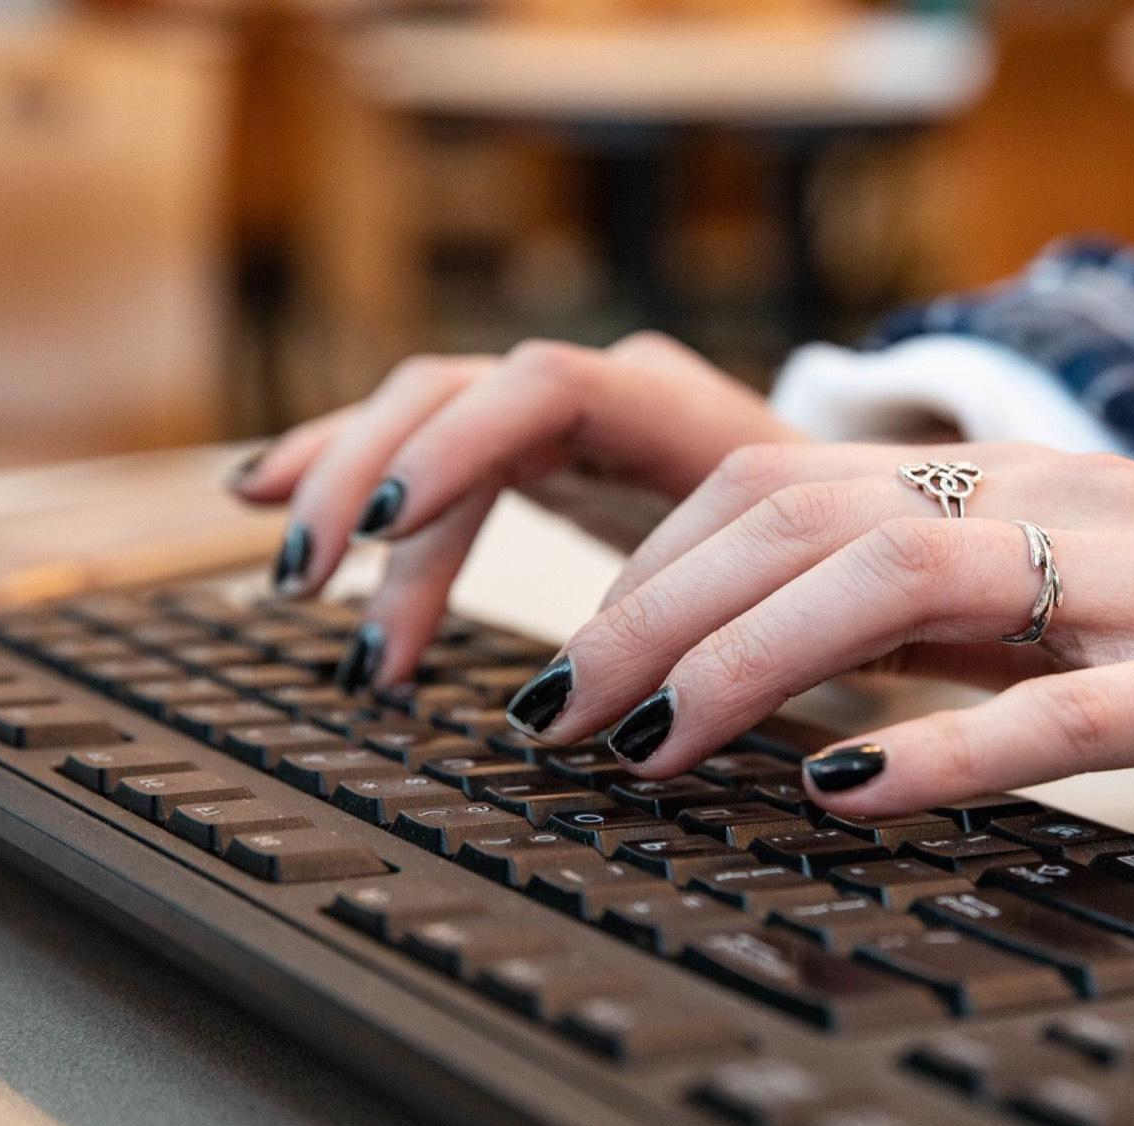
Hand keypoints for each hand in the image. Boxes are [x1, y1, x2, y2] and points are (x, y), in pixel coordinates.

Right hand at [232, 333, 806, 684]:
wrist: (868, 523)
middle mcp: (609, 391)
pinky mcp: (537, 449)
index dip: (455, 454)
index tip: (388, 535)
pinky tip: (266, 493)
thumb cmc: (845, 571)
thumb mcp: (811, 596)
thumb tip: (646, 726)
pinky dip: (348, 470)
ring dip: (344, 490)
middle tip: (317, 593)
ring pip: (421, 414)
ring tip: (294, 579)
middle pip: (452, 397)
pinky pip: (423, 442)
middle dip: (371, 490)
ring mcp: (565, 414)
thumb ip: (737, 632)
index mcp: (682, 411)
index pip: (541, 391)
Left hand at [508, 442, 1133, 844]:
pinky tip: (842, 787)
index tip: (575, 665)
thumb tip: (781, 681)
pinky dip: (937, 746)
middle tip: (556, 715)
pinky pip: (1059, 706)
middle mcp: (1062, 504)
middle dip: (652, 616)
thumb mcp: (1072, 614)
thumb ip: (942, 627)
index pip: (784, 484)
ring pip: (903, 582)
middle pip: (806, 520)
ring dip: (748, 664)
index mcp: (1015, 486)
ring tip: (650, 747)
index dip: (655, 570)